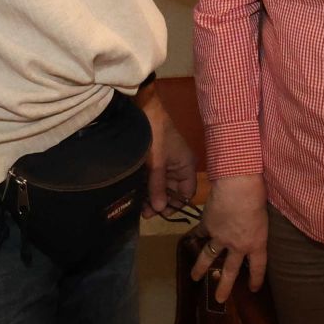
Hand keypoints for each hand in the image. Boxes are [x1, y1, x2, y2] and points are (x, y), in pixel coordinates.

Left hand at [140, 91, 195, 215]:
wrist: (144, 109)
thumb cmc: (156, 135)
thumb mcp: (157, 163)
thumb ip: (158, 186)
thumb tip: (159, 210)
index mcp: (187, 166)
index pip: (187, 193)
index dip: (176, 205)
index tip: (160, 214)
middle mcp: (179, 166)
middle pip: (173, 191)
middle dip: (160, 202)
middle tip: (144, 213)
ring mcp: (167, 163)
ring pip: (162, 186)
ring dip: (151, 196)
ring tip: (138, 206)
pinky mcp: (155, 160)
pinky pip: (153, 178)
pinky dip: (146, 186)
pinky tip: (137, 195)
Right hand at [192, 174, 267, 303]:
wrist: (238, 186)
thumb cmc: (258, 197)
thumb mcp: (264, 218)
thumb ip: (256, 230)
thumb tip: (251, 231)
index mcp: (256, 244)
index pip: (258, 268)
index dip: (256, 280)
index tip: (254, 289)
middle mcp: (237, 245)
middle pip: (230, 271)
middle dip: (224, 287)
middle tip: (219, 300)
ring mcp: (220, 237)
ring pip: (208, 257)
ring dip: (200, 268)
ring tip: (195, 278)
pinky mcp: (207, 225)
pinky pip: (201, 233)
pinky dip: (198, 235)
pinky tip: (193, 239)